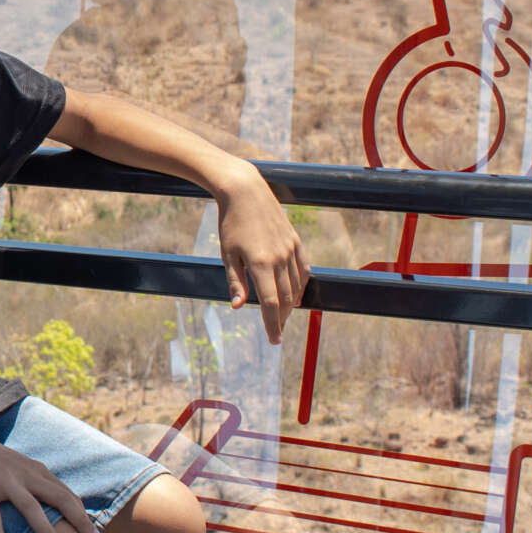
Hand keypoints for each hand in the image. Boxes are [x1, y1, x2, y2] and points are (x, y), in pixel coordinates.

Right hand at [0, 422, 100, 532]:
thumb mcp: (16, 467)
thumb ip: (34, 484)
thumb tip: (51, 509)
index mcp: (35, 471)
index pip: (66, 495)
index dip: (82, 515)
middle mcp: (24, 474)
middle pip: (58, 499)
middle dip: (79, 520)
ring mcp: (3, 479)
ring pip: (29, 506)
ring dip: (44, 528)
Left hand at [215, 163, 310, 344]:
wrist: (245, 191)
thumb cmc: (231, 223)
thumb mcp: (228, 254)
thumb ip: (236, 282)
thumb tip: (239, 307)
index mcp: (260, 263)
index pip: (271, 303)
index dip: (273, 324)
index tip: (274, 340)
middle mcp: (279, 258)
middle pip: (287, 298)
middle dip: (282, 318)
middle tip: (276, 331)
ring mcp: (290, 249)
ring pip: (297, 286)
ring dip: (292, 304)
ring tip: (283, 316)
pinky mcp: (296, 241)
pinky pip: (304, 269)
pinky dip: (301, 285)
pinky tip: (296, 294)